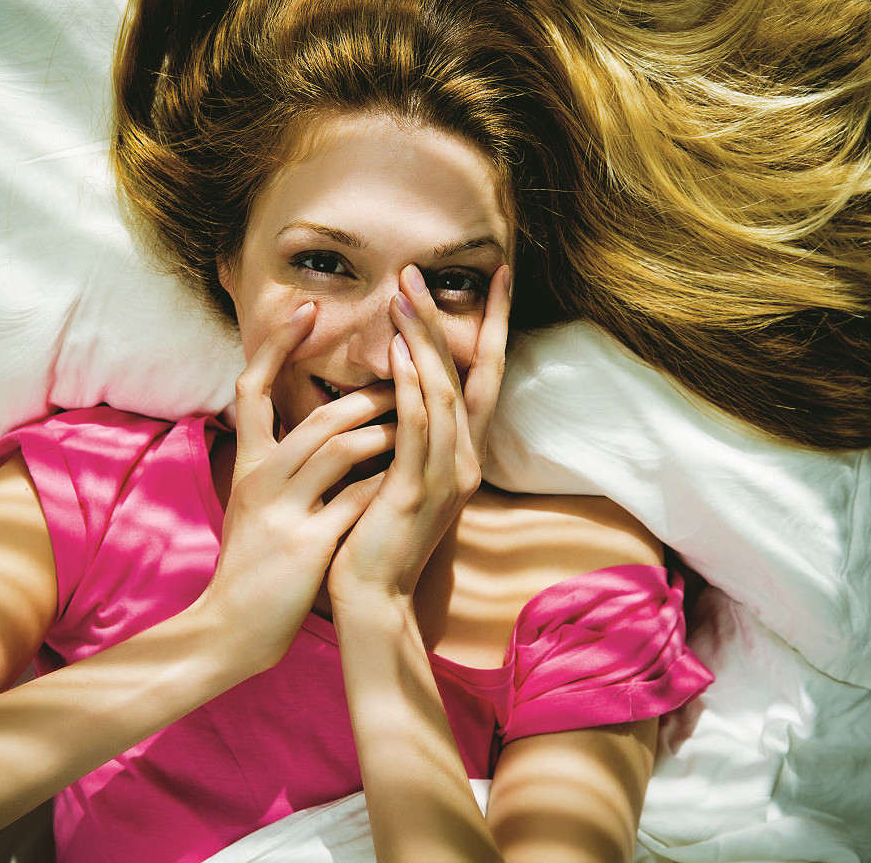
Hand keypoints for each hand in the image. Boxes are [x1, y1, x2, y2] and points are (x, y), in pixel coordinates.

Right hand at [197, 302, 396, 671]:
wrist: (230, 626)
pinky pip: (354, 498)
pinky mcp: (305, 542)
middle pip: (316, 414)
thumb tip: (319, 421)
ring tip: (421, 420)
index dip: (276, 344)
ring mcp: (282, 508)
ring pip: (337, 446)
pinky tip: (415, 472)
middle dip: (369, 392)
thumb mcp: (256, 500)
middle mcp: (261, 476)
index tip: (306, 306)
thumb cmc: (255, 561)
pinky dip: (386, 480)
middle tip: (410, 376)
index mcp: (250, 462)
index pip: (252, 386)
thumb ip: (281, 460)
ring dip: (385, 428)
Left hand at [326, 264, 511, 607]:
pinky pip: (418, 428)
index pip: (482, 375)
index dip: (491, 325)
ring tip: (403, 295)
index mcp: (462, 453)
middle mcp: (465, 459)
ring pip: (444, 392)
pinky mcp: (418, 491)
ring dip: (423, 340)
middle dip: (447, 318)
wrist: (374, 600)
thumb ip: (406, 434)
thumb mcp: (399, 476)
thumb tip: (393, 385)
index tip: (496, 276)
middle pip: (469, 373)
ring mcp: (447, 475)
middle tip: (419, 270)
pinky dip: (409, 387)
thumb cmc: (375, 536)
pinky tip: (395, 353)